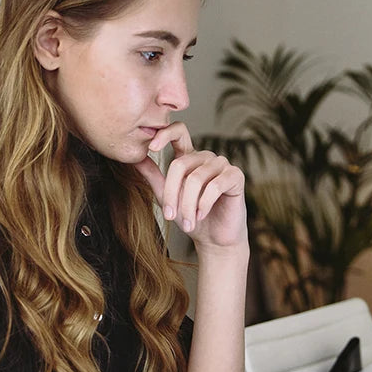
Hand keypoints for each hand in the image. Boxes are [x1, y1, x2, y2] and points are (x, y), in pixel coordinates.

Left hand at [135, 122, 247, 250]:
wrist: (214, 239)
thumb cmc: (191, 218)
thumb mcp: (167, 197)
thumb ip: (154, 177)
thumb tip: (136, 159)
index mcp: (189, 157)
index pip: (178, 132)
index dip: (165, 134)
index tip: (151, 147)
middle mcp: (206, 157)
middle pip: (180, 164)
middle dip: (172, 194)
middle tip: (169, 216)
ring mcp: (222, 164)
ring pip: (196, 178)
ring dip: (188, 205)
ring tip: (188, 223)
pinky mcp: (236, 176)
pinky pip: (215, 186)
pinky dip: (204, 204)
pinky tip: (201, 216)